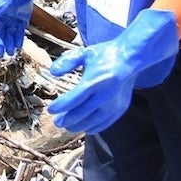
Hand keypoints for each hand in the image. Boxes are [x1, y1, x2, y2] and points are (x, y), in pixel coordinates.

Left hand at [48, 8, 179, 133]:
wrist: (130, 59)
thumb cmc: (105, 55)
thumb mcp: (84, 53)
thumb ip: (67, 62)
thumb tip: (52, 72)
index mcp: (95, 80)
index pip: (75, 98)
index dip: (61, 106)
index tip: (50, 110)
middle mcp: (106, 95)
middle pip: (83, 113)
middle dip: (67, 119)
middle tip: (56, 122)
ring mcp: (114, 104)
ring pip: (93, 121)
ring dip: (79, 126)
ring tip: (67, 126)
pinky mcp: (120, 108)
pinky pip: (105, 123)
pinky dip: (93, 127)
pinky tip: (84, 126)